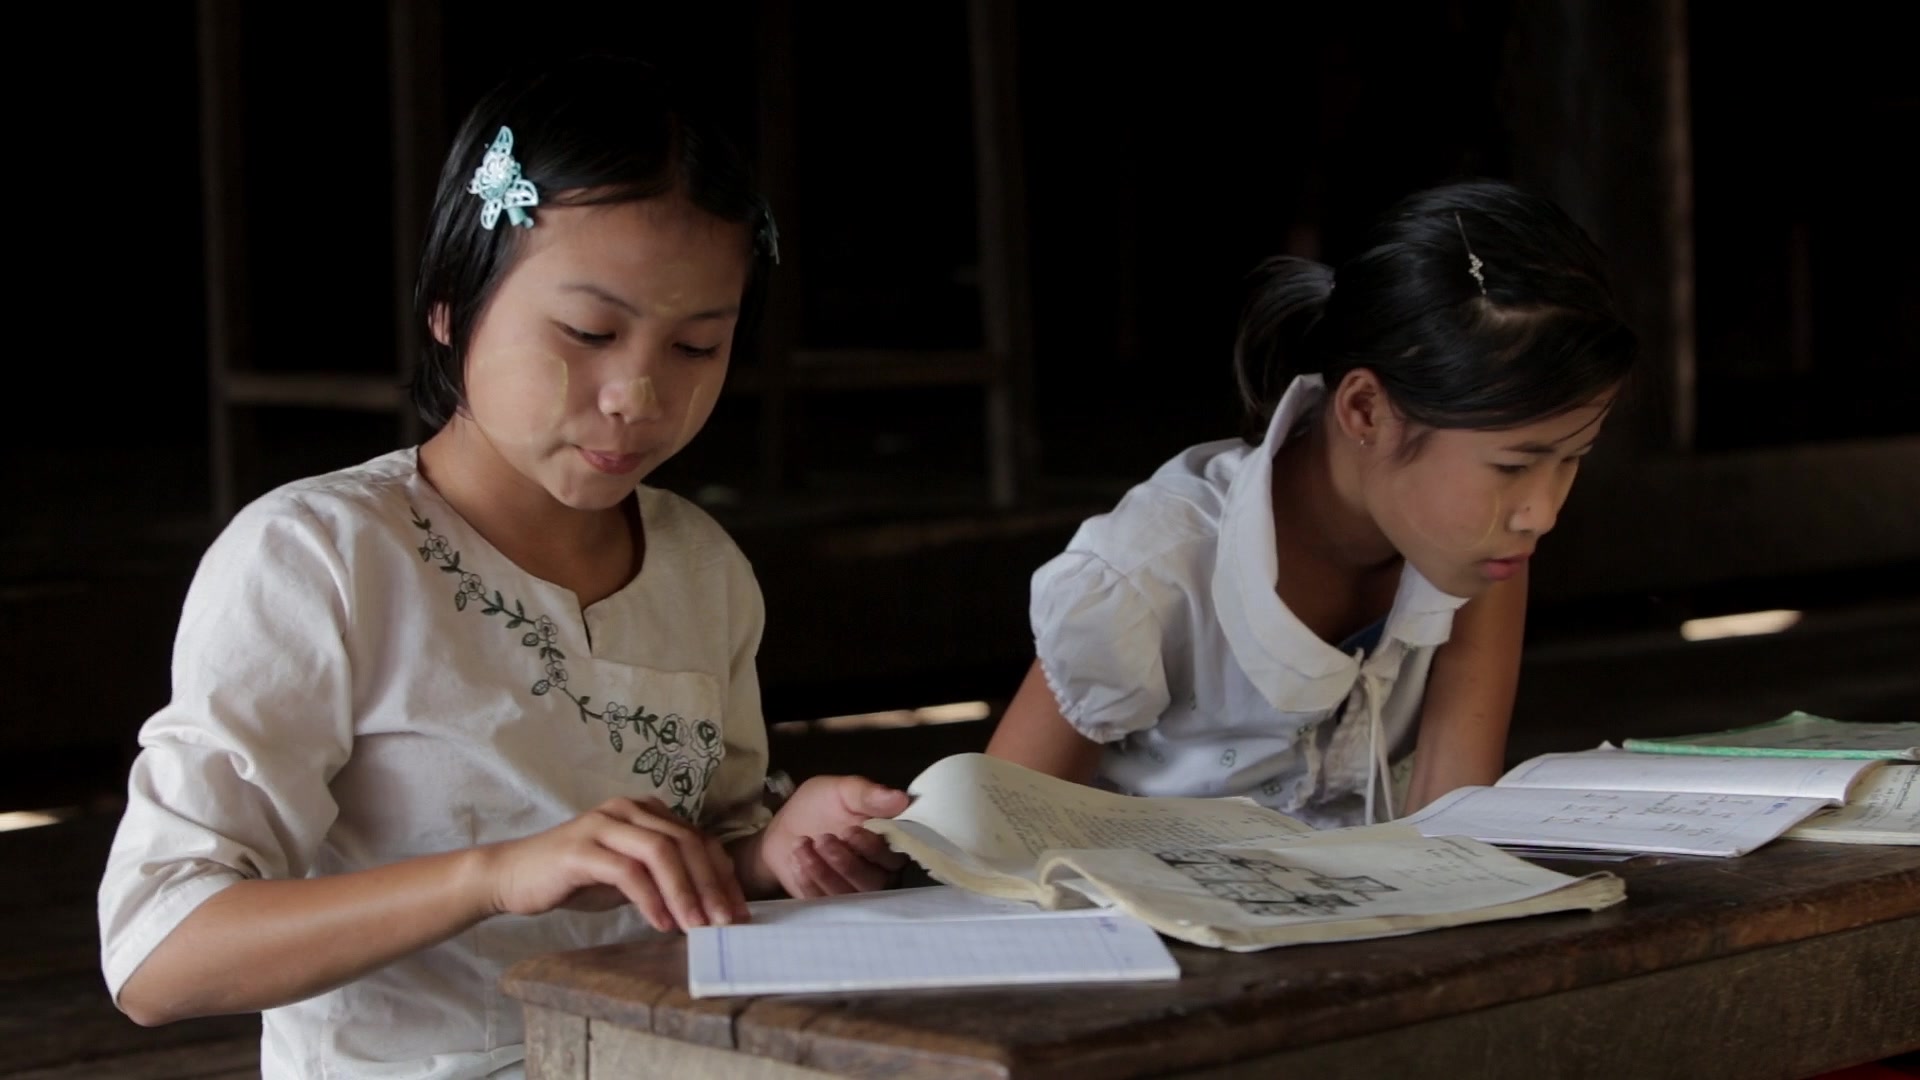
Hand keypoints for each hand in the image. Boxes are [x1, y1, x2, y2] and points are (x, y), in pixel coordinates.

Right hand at [481, 797, 747, 931]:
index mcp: (645, 810)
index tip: (738, 910)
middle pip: (686, 842)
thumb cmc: (575, 877)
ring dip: (685, 892)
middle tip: (726, 922)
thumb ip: (664, 875)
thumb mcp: (629, 873)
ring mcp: (603, 825)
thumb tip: (711, 900)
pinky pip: (628, 872)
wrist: (514, 875)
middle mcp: (628, 809)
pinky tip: (662, 924)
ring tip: (698, 927)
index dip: (722, 875)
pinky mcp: (581, 849)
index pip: (698, 838)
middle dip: (711, 885)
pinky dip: (651, 899)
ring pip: (661, 852)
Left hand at [746, 775, 910, 897]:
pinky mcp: (829, 904)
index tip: (849, 830)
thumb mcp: (842, 791)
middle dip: (845, 862)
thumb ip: (869, 795)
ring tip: (802, 846)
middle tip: (822, 839)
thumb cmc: (820, 806)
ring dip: (824, 871)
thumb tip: (903, 798)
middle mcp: (878, 872)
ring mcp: (854, 892)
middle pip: (873, 882)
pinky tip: (797, 860)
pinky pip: (825, 903)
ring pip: (849, 895)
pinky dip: (809, 883)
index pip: (894, 856)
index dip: (872, 847)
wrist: (783, 828)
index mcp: (888, 843)